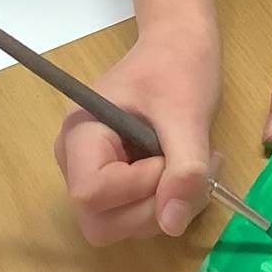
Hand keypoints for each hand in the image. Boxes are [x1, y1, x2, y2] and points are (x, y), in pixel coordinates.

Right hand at [53, 20, 219, 245]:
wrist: (178, 46)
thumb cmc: (176, 66)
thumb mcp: (187, 114)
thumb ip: (185, 169)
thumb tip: (173, 225)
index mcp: (80, 133)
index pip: (90, 193)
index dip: (136, 189)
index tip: (167, 158)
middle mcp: (75, 161)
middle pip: (101, 221)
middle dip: (152, 209)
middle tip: (190, 172)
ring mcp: (92, 173)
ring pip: (120, 225)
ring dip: (165, 207)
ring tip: (196, 166)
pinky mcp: (114, 181)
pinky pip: (133, 214)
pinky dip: (165, 203)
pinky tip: (184, 170)